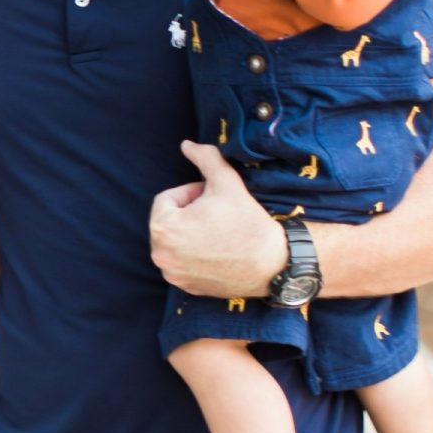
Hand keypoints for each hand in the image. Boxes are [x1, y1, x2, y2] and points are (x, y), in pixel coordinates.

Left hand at [149, 142, 289, 296]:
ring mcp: (172, 274)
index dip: (192, 193)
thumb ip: (204, 157)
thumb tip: (186, 144)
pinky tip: (218, 249)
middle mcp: (160, 254)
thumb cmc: (247, 222)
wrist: (272, 264)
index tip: (214, 199)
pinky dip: (194, 253)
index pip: (168, 198)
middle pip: (169, 220)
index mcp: (163, 227)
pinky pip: (182, 261)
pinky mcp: (184, 287)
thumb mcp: (226, 181)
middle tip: (217, 214)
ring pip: (175, 240)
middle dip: (189, 213)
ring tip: (218, 231)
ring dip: (190, 232)